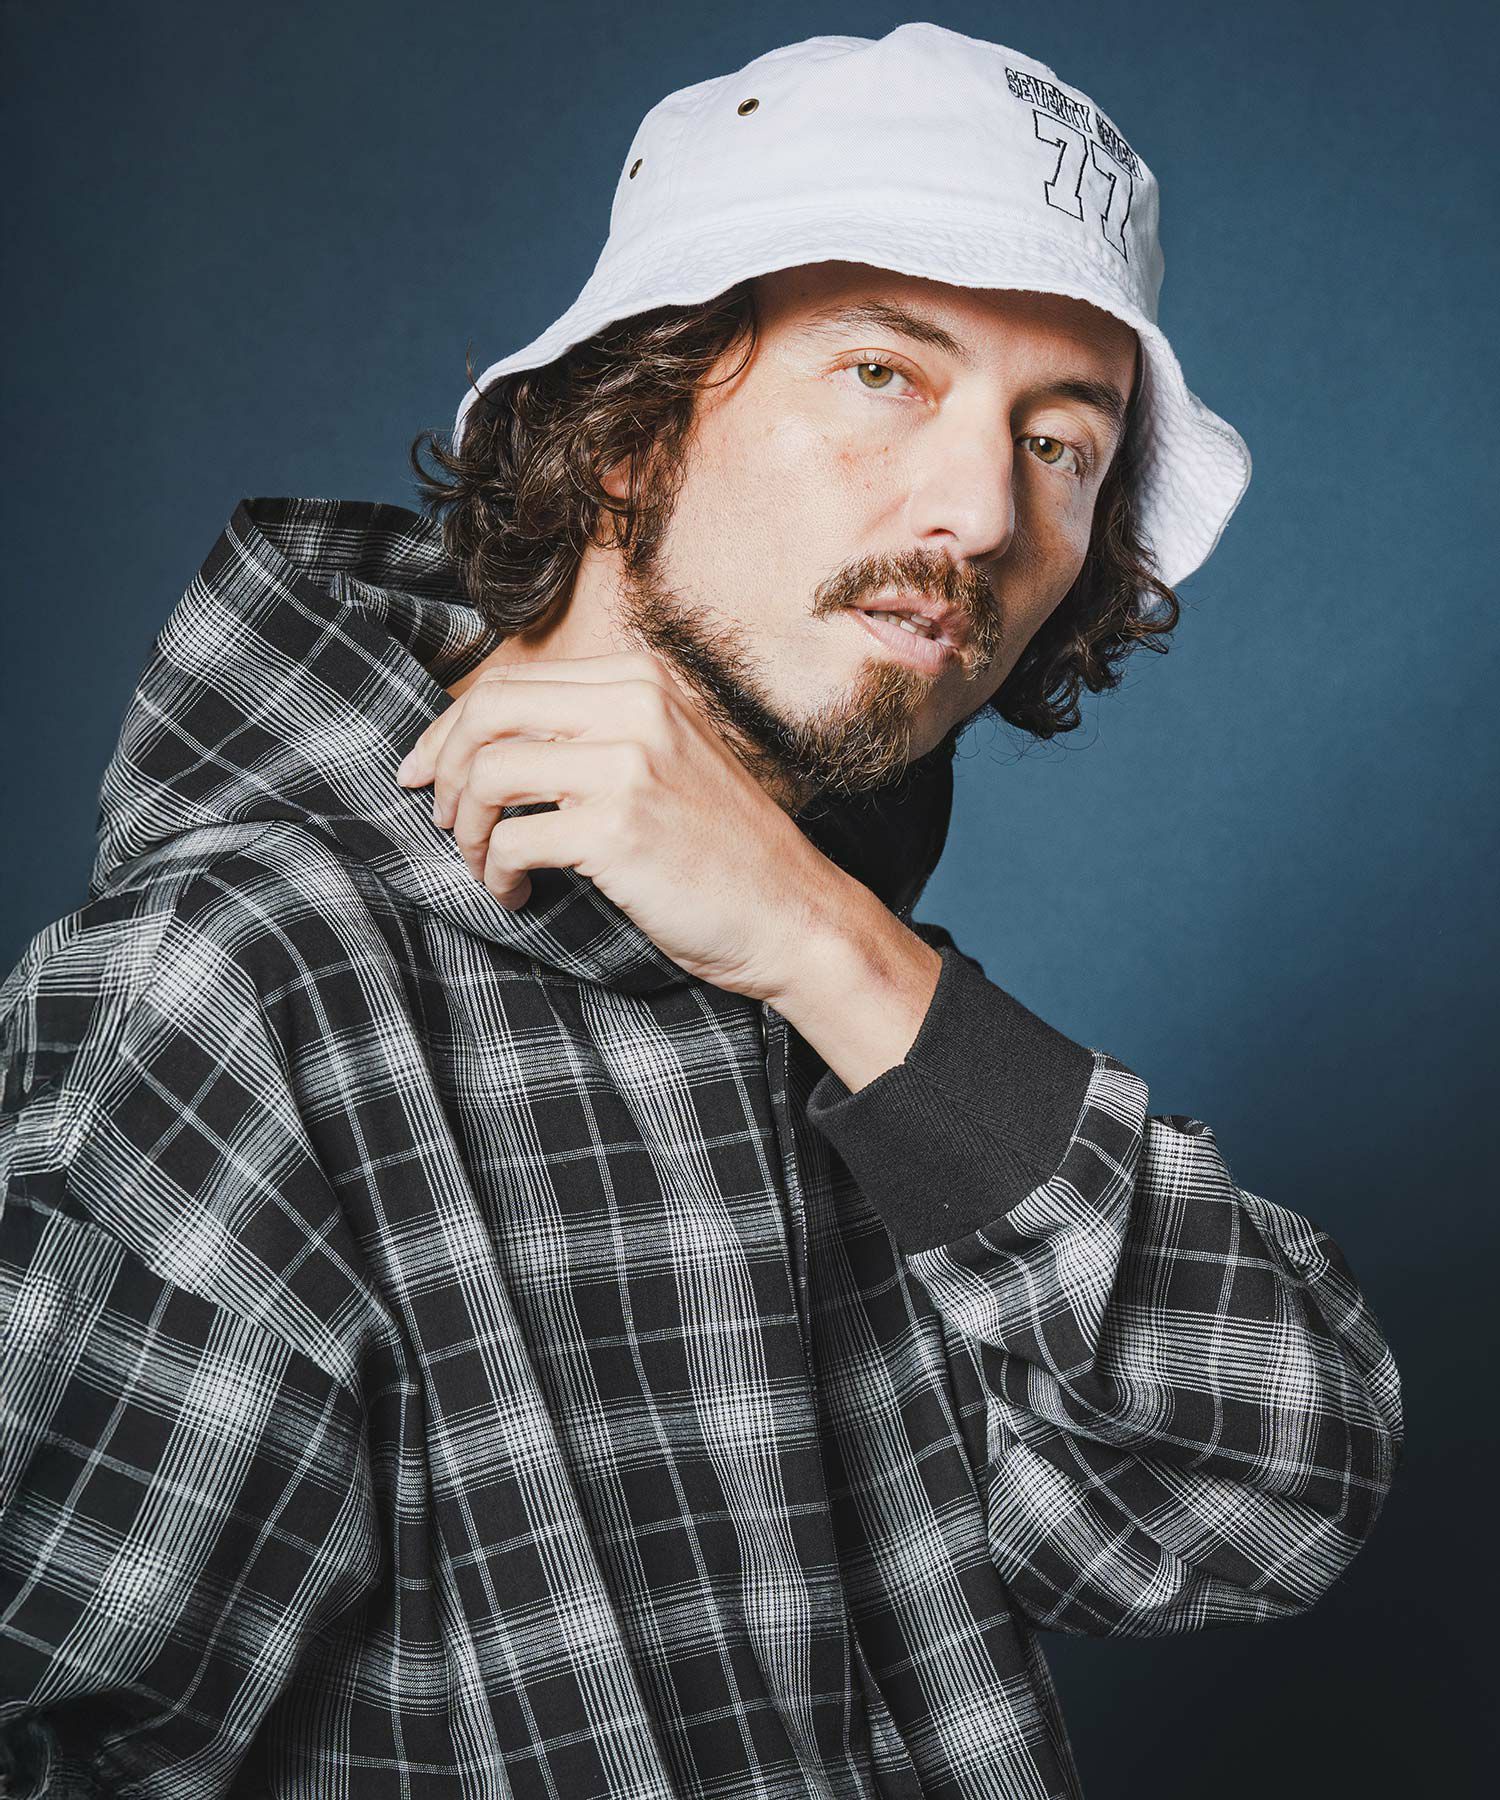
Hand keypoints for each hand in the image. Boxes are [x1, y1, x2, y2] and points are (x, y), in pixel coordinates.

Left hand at [393, 650, 854, 1002]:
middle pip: (487, 711)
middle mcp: (636, 705)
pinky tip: (515, 894)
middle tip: (444, 819)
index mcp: (641, 678)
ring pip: (488, 771)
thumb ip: (593, 732)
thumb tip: (479, 740)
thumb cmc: (720, 848)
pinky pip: (512, 841)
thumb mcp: (666, 755)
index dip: (449, 729)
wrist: (791, 913)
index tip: (427, 773)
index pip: (510, 682)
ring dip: (466, 829)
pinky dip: (495, 874)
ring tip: (483, 864)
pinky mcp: (618, 828)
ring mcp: (629, 764)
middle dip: (444, 769)